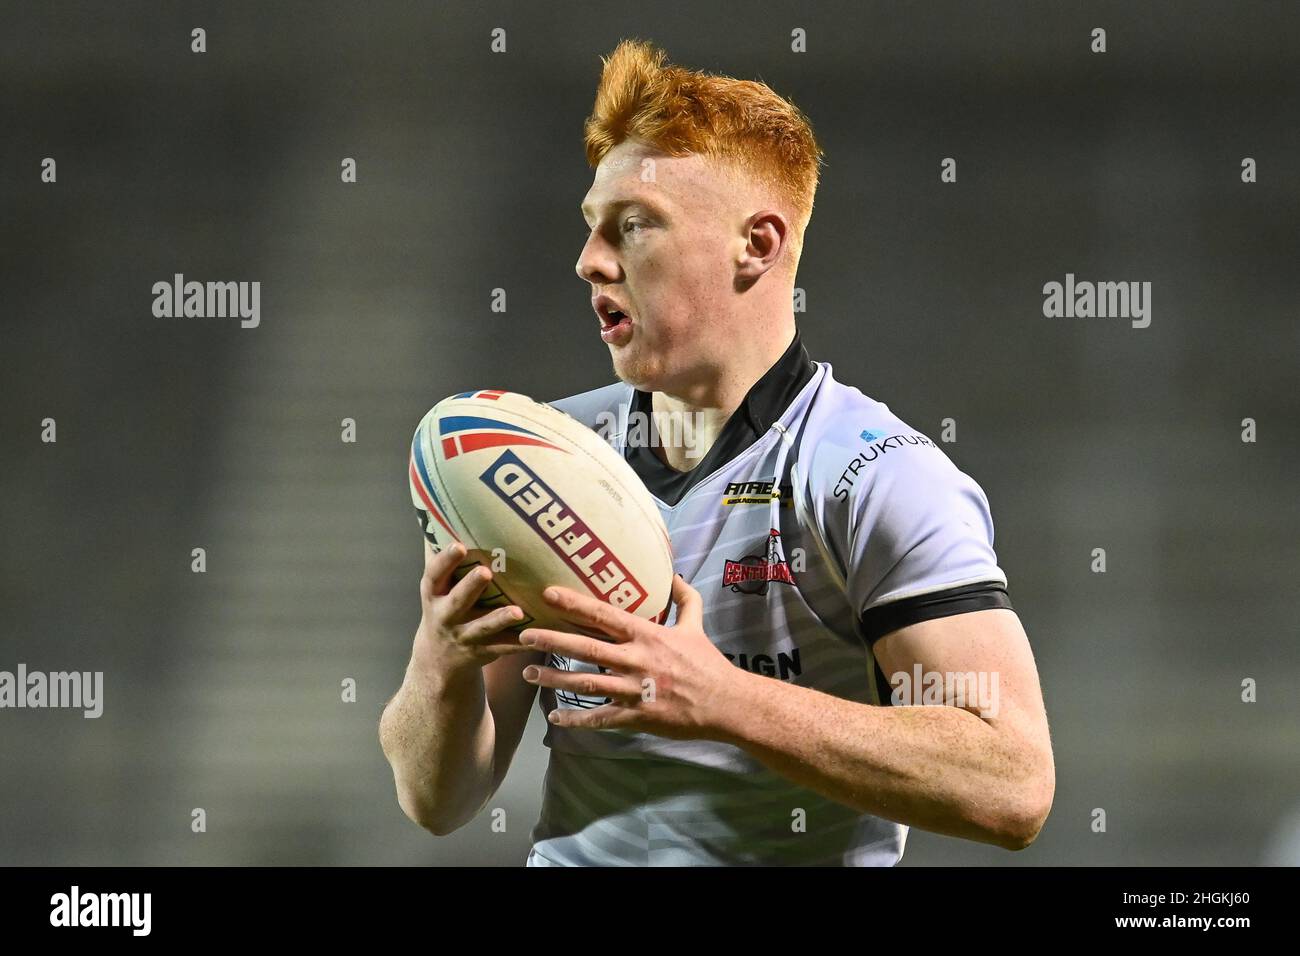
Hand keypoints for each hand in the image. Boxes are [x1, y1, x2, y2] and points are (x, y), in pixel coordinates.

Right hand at [415, 541, 531, 667]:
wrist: (438, 660)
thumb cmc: (442, 607)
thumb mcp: (435, 586)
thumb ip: (439, 554)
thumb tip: (436, 511)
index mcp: (434, 594)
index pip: (435, 574)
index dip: (445, 560)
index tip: (459, 544)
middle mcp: (446, 616)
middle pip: (457, 601)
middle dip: (470, 587)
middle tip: (486, 572)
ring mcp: (464, 636)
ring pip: (483, 628)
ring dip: (499, 619)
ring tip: (518, 611)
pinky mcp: (484, 652)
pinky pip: (504, 647)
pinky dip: (520, 642)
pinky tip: (538, 636)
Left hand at [517, 575, 744, 740]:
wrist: (726, 704)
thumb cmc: (709, 664)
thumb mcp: (697, 626)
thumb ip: (686, 599)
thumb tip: (676, 576)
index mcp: (647, 635)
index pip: (604, 614)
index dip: (574, 603)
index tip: (548, 593)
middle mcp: (635, 660)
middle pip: (585, 647)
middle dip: (552, 639)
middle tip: (523, 634)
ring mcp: (633, 690)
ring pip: (585, 683)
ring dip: (554, 679)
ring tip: (529, 674)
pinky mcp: (636, 716)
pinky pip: (600, 719)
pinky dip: (576, 720)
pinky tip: (555, 718)